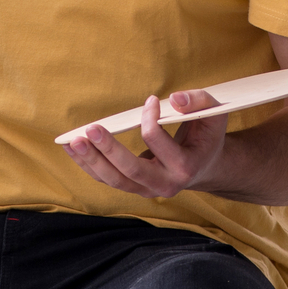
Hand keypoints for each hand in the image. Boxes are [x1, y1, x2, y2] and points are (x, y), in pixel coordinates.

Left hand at [62, 90, 228, 199]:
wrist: (206, 165)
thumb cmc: (207, 134)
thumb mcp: (214, 114)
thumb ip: (198, 102)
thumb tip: (173, 98)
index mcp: (185, 166)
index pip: (158, 142)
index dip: (150, 119)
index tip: (150, 99)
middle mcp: (165, 184)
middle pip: (131, 171)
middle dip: (108, 150)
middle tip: (91, 129)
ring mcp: (147, 190)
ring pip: (114, 180)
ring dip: (91, 160)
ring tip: (73, 140)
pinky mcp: (133, 187)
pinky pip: (106, 179)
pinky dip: (88, 164)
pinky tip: (73, 148)